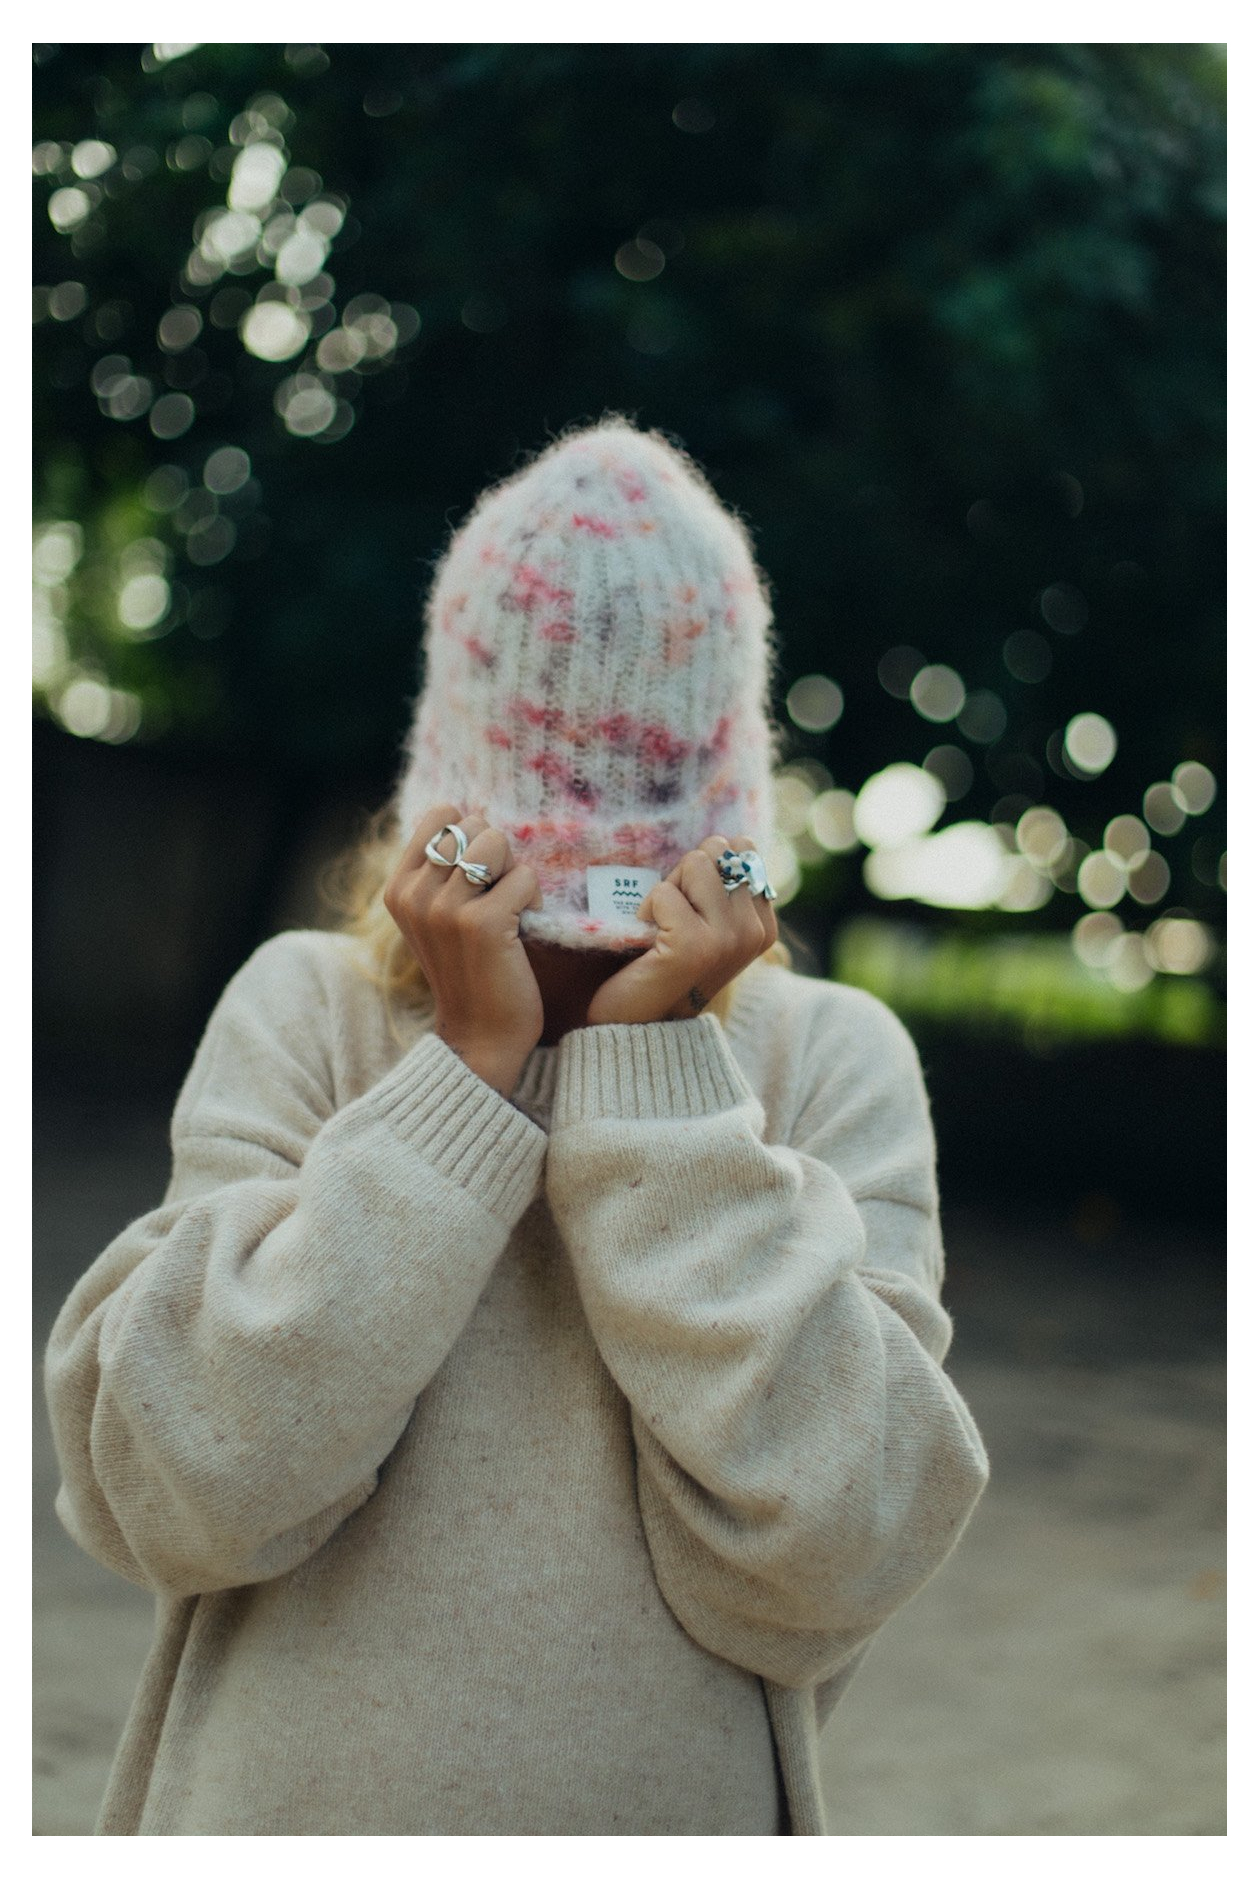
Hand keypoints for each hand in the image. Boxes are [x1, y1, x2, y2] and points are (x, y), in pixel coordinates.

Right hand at [384, 803, 544, 1096]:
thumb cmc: (470, 970)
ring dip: (515, 874)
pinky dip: (534, 900)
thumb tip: (470, 812)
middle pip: (474, 825)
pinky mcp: (482, 924)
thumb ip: (440, 869)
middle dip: (497, 856)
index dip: (472, 835)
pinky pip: (525, 877)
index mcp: (398, 888)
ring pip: (498, 843)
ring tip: (509, 912)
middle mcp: (414, 894)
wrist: (481, 1035)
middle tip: (497, 901)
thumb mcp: (437, 917)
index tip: (476, 878)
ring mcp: (445, 909)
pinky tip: (521, 932)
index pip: (441, 814)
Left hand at [584, 834, 777, 1026]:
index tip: (694, 912)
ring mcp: (728, 940)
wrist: (639, 1025)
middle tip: (673, 919)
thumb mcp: (708, 922)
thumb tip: (731, 840)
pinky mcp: (693, 946)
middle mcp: (754, 932)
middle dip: (685, 875)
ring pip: (694, 863)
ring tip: (662, 929)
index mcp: (764, 924)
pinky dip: (645, 910)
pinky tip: (648, 943)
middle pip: (717, 850)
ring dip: (666, 890)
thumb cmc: (666, 965)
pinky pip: (662, 891)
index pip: (742, 848)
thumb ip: (726, 887)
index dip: (705, 870)